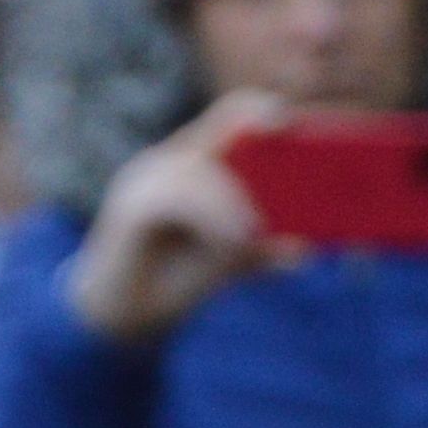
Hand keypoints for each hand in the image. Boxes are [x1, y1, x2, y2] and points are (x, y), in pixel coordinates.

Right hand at [64, 90, 307, 347]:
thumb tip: (302, 250)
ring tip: (253, 236)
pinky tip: (232, 242)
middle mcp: (168, 162)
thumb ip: (259, 250)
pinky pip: (180, 198)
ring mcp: (146, 180)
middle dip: (254, 157)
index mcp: (194, 163)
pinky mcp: (131, 206)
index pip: (229, 116)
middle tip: (278, 198)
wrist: (125, 318)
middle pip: (218, 133)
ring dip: (234, 204)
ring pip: (202, 170)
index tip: (288, 122)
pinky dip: (213, 218)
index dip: (259, 110)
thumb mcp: (227, 262)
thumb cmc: (175, 280)